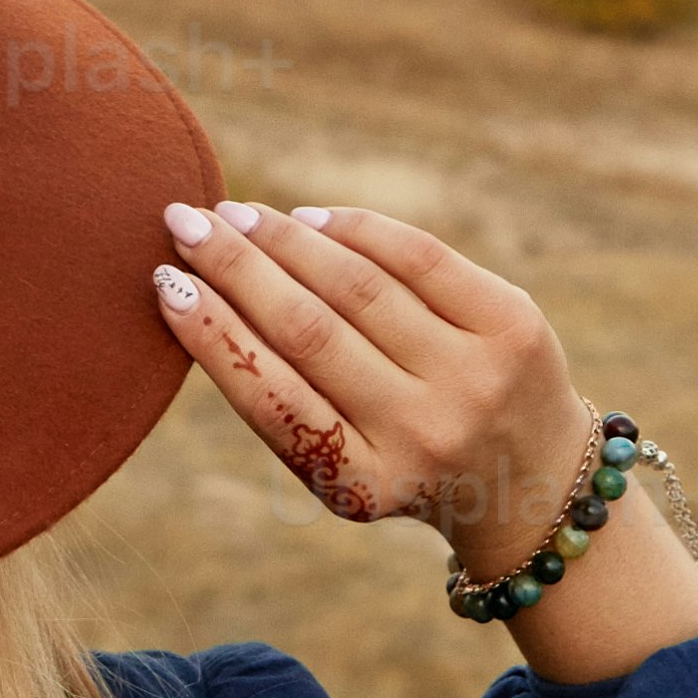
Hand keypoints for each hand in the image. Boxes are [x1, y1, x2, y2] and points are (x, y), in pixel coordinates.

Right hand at [151, 200, 590, 553]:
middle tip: (185, 222)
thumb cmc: (404, 459)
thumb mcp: (343, 461)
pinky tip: (309, 218)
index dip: (211, 333)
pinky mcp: (512, 326)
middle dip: (235, 265)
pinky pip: (419, 256)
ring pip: (359, 285)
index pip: (271, 394)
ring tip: (238, 214)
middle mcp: (422, 434)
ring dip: (286, 239)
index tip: (163, 280)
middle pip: (308, 329)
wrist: (534, 482)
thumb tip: (200, 287)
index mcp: (362, 483)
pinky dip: (355, 230)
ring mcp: (474, 378)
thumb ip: (283, 395)